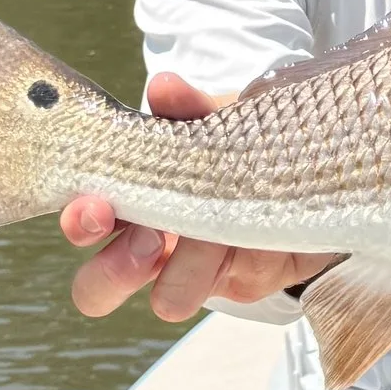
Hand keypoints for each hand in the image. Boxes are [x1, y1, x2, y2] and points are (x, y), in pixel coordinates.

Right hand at [60, 72, 338, 323]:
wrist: (312, 166)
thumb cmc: (241, 140)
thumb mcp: (216, 118)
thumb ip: (189, 109)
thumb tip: (163, 89)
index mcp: (131, 200)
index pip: (83, 222)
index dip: (78, 221)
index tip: (96, 205)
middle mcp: (152, 244)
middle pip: (97, 286)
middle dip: (116, 268)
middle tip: (149, 240)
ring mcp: (196, 271)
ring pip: (164, 300)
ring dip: (185, 272)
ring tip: (215, 239)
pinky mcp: (244, 283)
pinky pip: (238, 286)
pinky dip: (253, 254)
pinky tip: (266, 230)